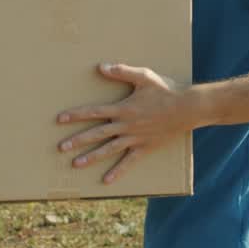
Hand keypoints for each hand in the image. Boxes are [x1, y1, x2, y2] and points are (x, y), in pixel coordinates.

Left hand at [55, 63, 205, 184]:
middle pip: (97, 134)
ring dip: (91, 157)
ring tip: (75, 164)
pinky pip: (129, 162)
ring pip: (109, 149)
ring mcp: (135, 138)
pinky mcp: (145, 148)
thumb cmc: (166, 90)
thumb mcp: (144, 76)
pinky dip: (118, 171)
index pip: (94, 112)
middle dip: (77, 140)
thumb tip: (100, 66)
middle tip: (60, 147)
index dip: (76, 115)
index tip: (60, 119)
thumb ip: (121, 72)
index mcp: (123, 108)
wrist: (188, 108)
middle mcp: (126, 125)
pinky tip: (106, 180)